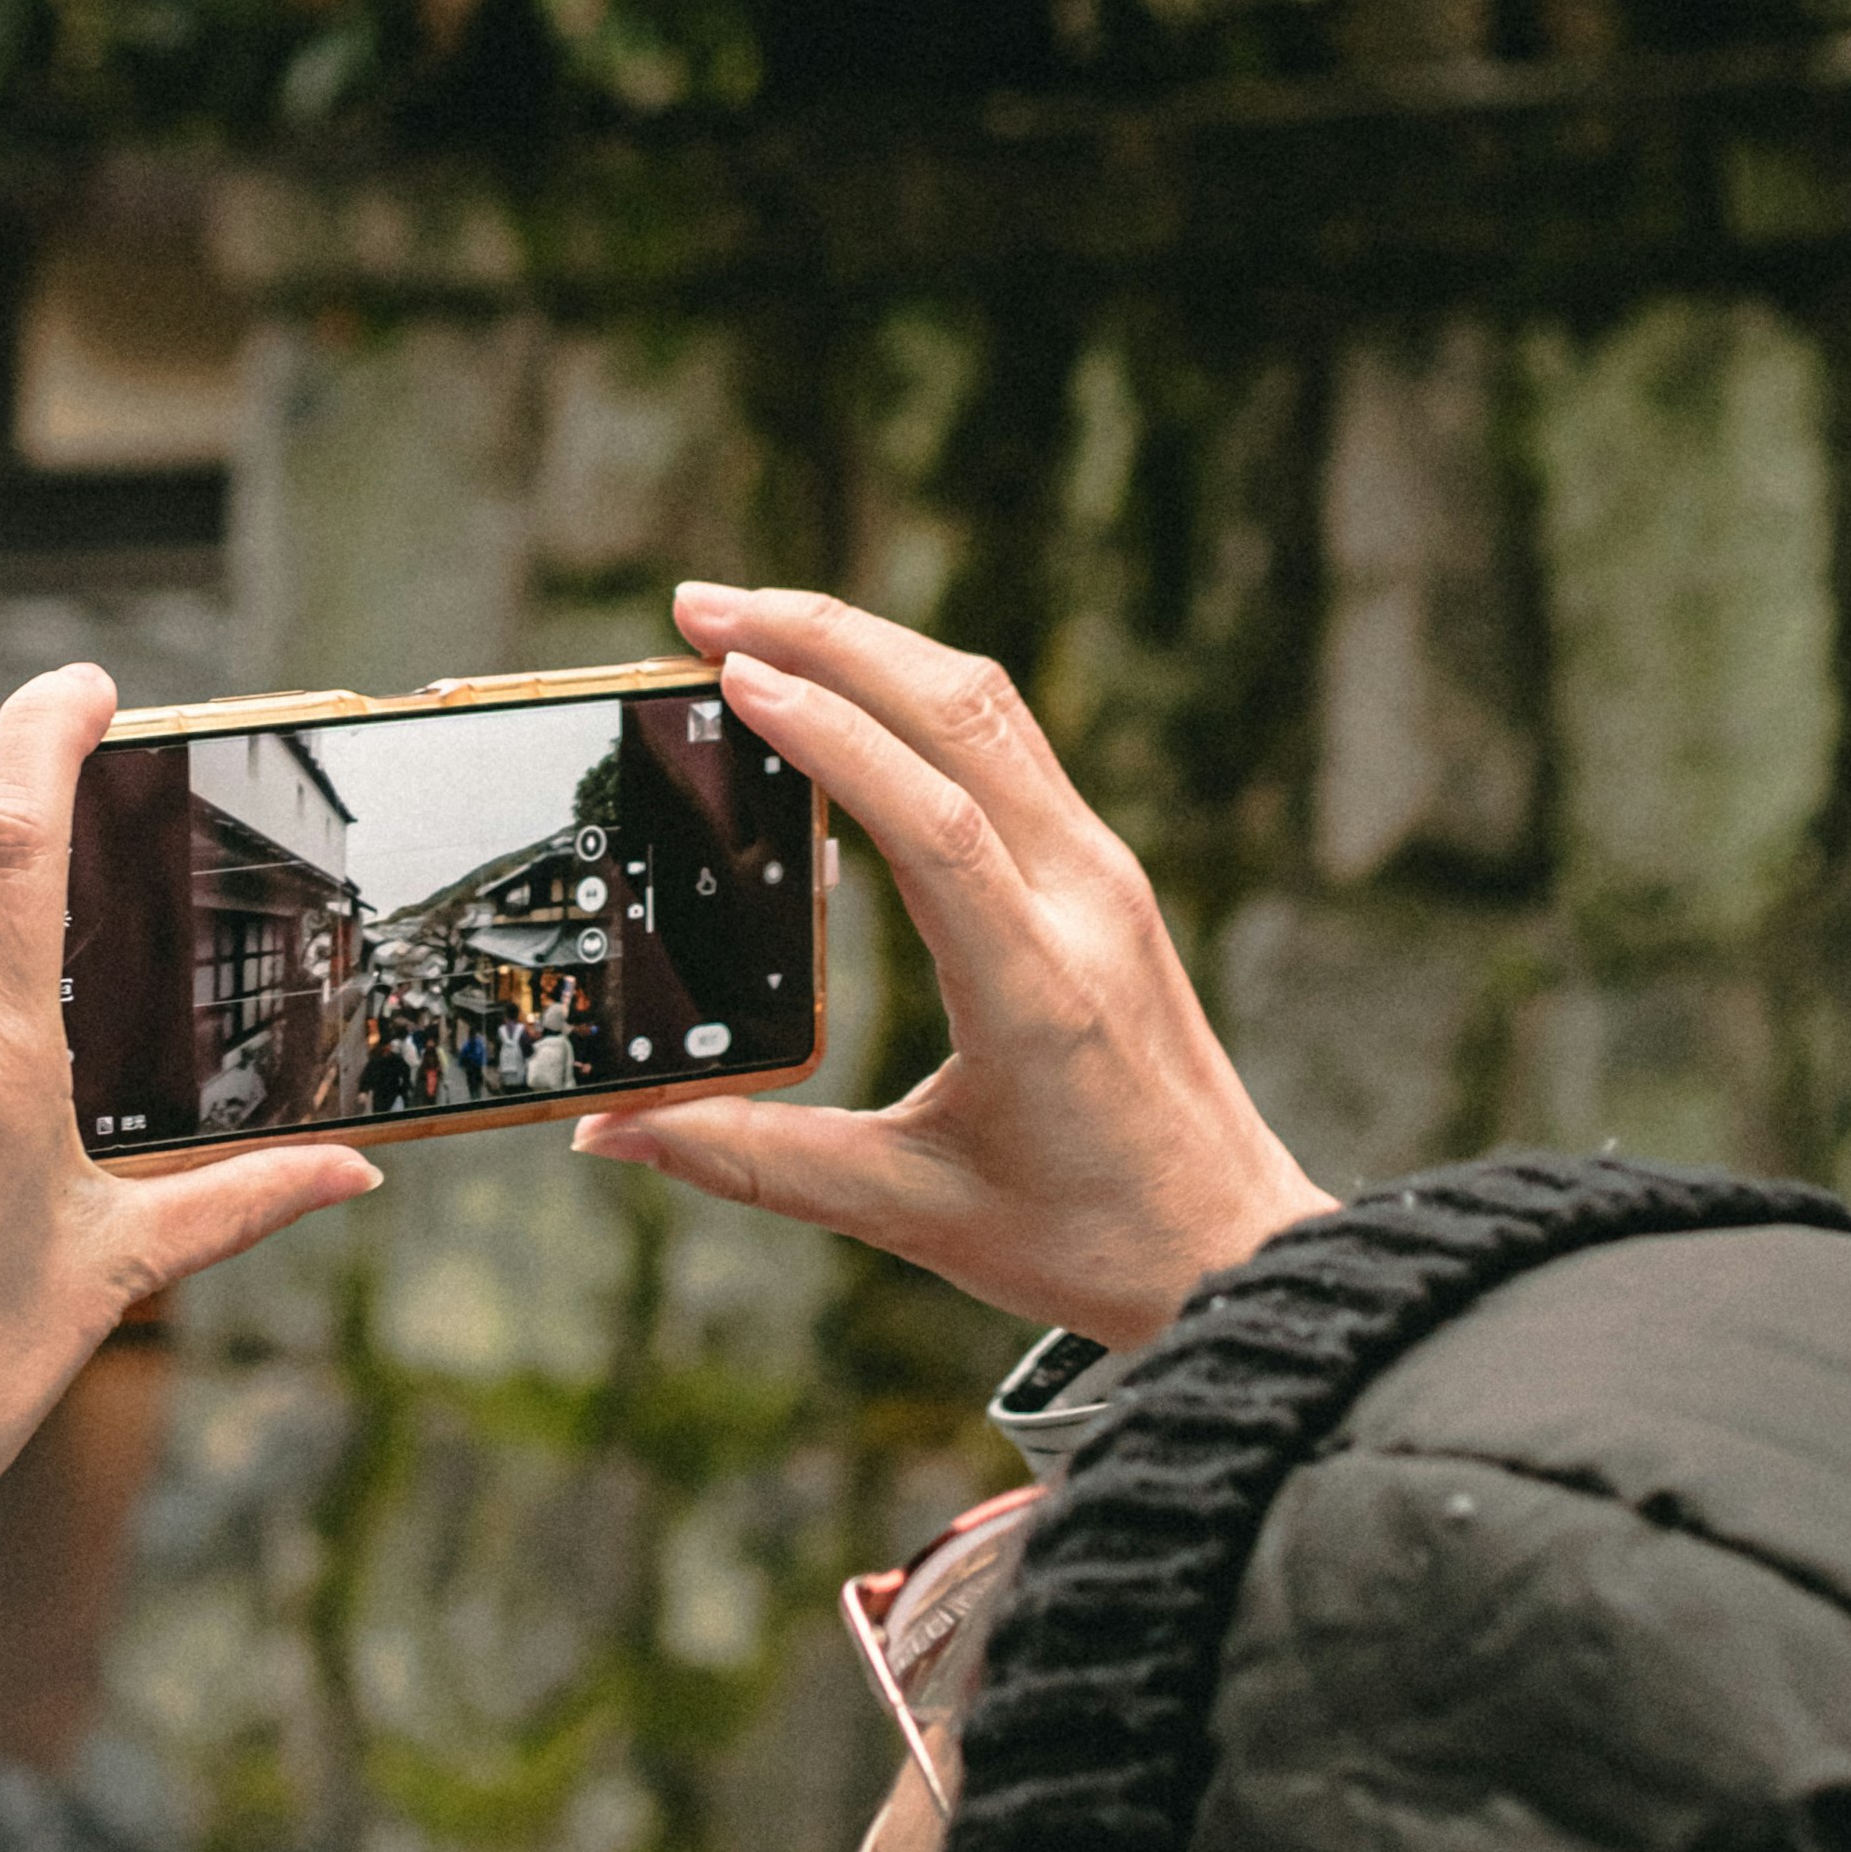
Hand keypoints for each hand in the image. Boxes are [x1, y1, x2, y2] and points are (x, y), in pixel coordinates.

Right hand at [577, 585, 1327, 1346]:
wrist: (1236, 1244)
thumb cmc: (1086, 1240)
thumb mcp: (910, 1211)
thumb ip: (755, 1162)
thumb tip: (614, 1132)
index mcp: (1037, 988)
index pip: (936, 824)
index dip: (834, 739)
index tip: (734, 676)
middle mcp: (1085, 902)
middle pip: (964, 713)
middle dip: (828, 636)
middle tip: (699, 607)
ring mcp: (1105, 874)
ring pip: (990, 706)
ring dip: (870, 646)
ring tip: (749, 623)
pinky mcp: (1104, 871)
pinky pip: (1007, 741)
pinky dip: (914, 692)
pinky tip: (841, 688)